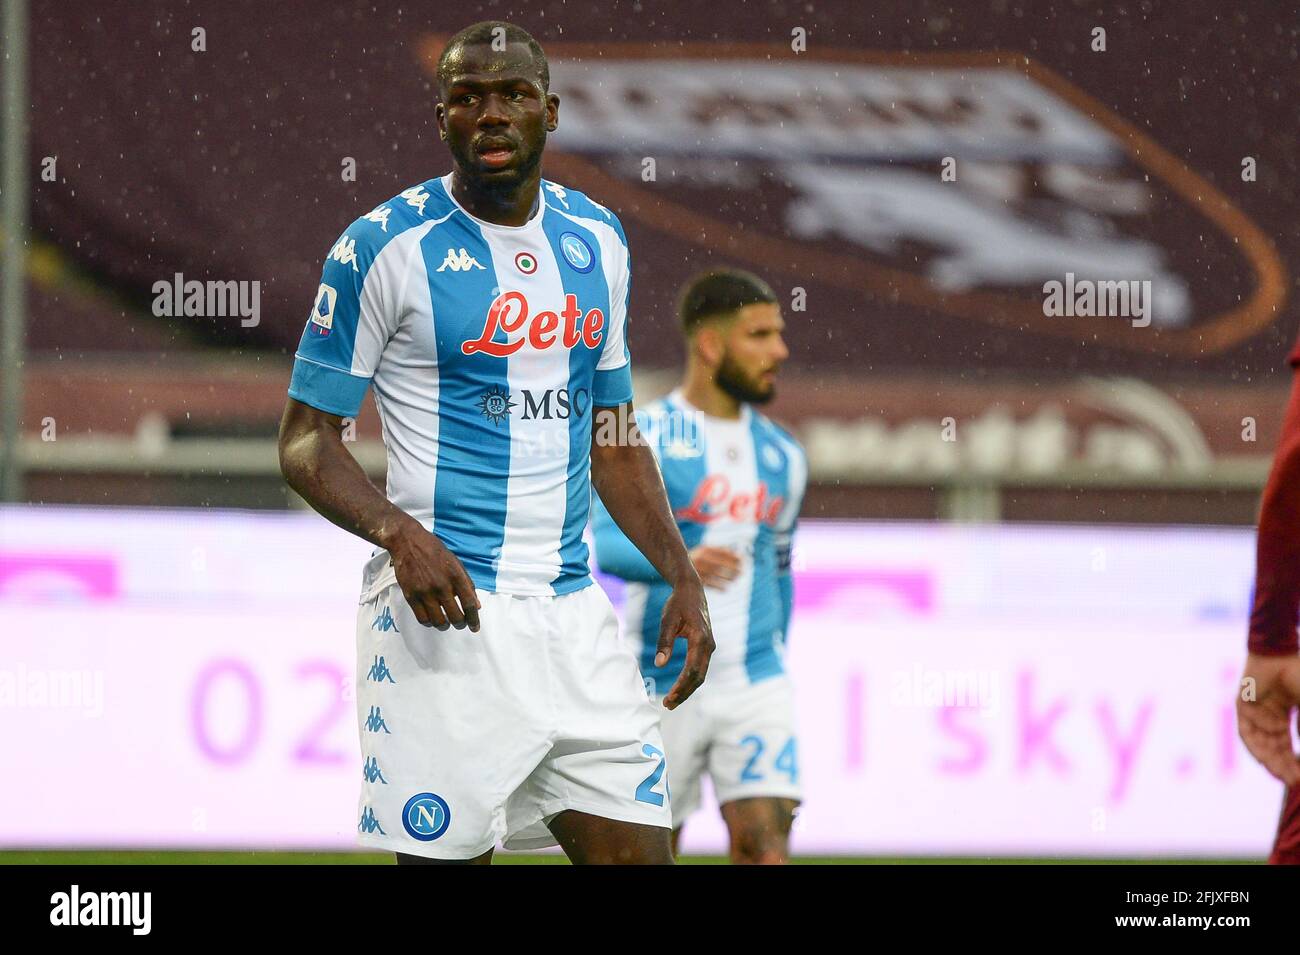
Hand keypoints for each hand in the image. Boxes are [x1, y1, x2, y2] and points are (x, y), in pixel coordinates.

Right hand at [387, 518, 480, 631]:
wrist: (409, 542)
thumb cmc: (435, 551)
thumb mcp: (456, 563)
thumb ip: (467, 584)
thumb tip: (476, 605)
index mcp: (456, 576)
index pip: (469, 604)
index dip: (474, 619)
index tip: (475, 627)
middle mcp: (442, 585)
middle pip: (455, 616)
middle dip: (461, 624)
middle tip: (460, 624)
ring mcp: (425, 591)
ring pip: (438, 621)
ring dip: (445, 626)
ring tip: (446, 623)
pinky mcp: (411, 595)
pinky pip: (422, 618)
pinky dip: (429, 623)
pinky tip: (432, 620)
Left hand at [655, 576, 713, 709]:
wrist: (691, 590)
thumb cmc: (678, 604)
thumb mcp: (667, 621)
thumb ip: (664, 642)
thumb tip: (659, 664)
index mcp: (700, 639)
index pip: (692, 670)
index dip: (681, 687)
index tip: (669, 698)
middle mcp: (708, 645)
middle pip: (698, 677)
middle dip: (684, 693)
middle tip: (668, 705)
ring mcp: (709, 646)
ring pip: (700, 674)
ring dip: (688, 688)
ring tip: (672, 700)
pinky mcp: (706, 646)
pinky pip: (700, 667)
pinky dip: (690, 680)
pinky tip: (680, 687)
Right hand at [690, 545, 740, 588]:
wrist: (673, 568)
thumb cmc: (694, 560)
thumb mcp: (704, 552)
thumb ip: (719, 552)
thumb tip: (738, 555)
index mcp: (704, 550)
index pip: (722, 552)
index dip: (733, 557)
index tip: (743, 561)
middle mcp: (700, 558)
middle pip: (720, 564)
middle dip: (732, 568)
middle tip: (741, 572)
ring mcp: (696, 569)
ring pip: (715, 574)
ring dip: (727, 577)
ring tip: (735, 579)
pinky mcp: (693, 580)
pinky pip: (709, 584)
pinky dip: (718, 587)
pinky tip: (725, 589)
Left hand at [1237, 652, 1299, 784]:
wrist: (1281, 655)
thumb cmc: (1298, 676)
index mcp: (1281, 718)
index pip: (1286, 747)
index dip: (1294, 762)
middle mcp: (1266, 717)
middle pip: (1273, 748)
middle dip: (1283, 766)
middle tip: (1294, 782)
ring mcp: (1254, 712)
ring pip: (1260, 743)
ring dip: (1271, 760)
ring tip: (1282, 775)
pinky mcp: (1241, 706)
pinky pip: (1247, 731)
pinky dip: (1257, 744)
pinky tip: (1266, 757)